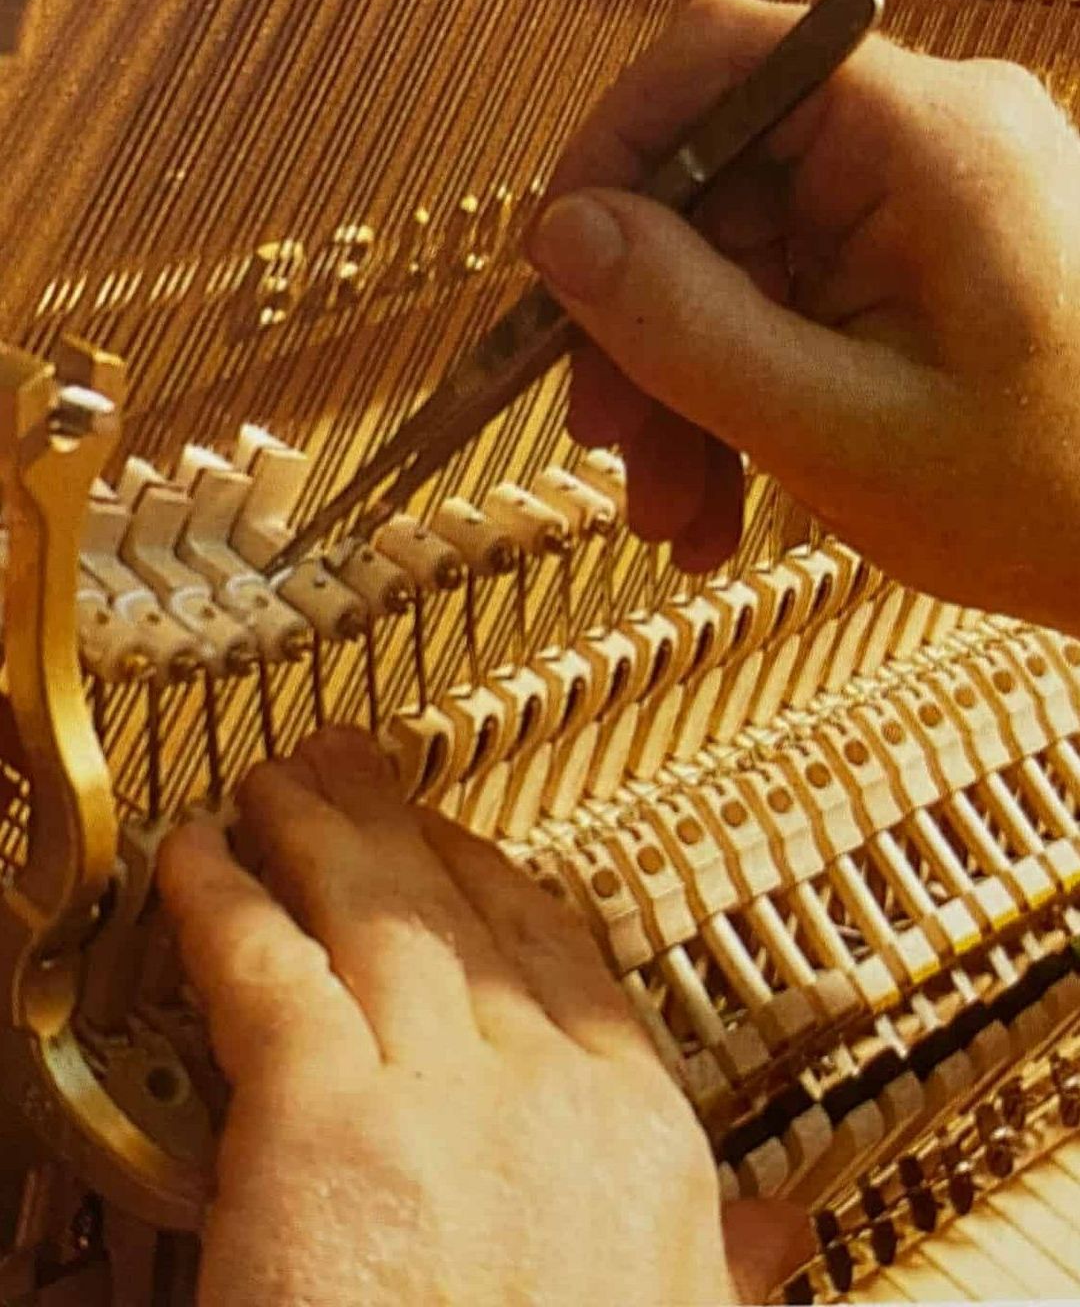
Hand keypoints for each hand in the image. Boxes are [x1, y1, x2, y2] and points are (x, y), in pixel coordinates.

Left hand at [158, 726, 808, 1305]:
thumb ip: (723, 1262)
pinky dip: (222, 899)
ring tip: (273, 779)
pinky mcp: (324, 1122)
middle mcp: (546, 1085)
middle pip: (459, 909)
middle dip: (398, 824)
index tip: (456, 840)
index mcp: (638, 1134)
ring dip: (312, 831)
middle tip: (348, 761)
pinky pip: (266, 969)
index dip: (496, 881)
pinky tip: (192, 855)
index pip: (562, 960)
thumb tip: (783, 1225)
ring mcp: (440, 1090)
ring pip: (369, 913)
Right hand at [528, 0, 1079, 634]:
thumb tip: (563, 234)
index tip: (558, 277)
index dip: (612, 154)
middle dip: (643, 325)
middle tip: (606, 442)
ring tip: (670, 512)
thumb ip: (691, 328)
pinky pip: (786, 302)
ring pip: (737, 260)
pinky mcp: (913, 260)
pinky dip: (738, 396)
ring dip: (682, 387)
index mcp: (927, 140)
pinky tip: (719, 502)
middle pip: (715, 184)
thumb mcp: (838, 430)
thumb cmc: (1045, 498)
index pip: (722, 59)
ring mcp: (920, 201)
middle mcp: (925, 141)